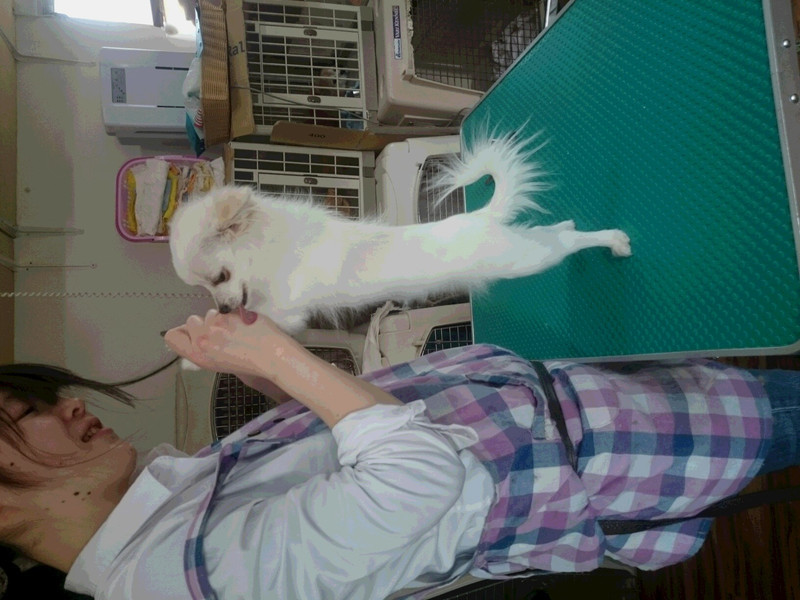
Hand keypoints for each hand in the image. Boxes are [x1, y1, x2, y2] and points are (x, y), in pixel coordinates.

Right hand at [164, 309, 295, 378]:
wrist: (272, 356)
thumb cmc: (251, 365)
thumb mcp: (219, 364)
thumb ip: (205, 349)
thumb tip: (199, 336)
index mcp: (198, 356)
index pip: (172, 337)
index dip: (182, 333)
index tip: (193, 334)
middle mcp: (202, 339)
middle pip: (191, 321)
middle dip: (204, 324)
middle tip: (221, 333)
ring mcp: (215, 325)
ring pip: (210, 314)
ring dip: (220, 319)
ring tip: (236, 330)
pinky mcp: (230, 313)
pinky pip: (225, 310)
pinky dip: (234, 315)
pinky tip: (245, 325)